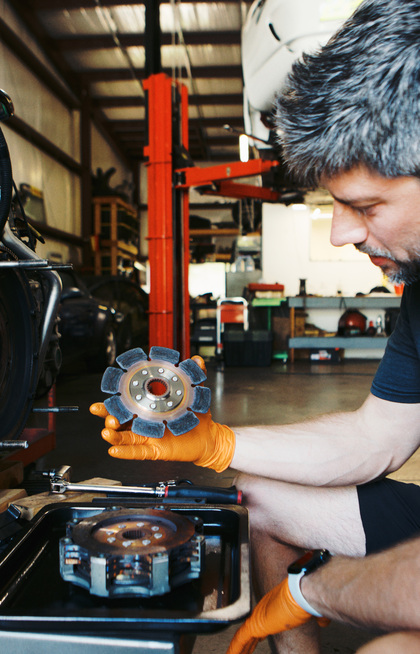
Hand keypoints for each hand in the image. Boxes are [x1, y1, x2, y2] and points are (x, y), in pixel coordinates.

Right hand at [90, 356, 234, 472]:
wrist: (209, 436)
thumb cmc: (196, 416)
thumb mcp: (194, 394)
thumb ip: (194, 375)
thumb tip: (196, 359)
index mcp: (148, 409)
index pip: (125, 405)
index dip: (110, 404)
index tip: (98, 403)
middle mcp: (144, 423)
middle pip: (120, 421)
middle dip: (109, 418)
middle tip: (107, 416)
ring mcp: (148, 436)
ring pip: (125, 437)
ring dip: (114, 436)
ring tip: (107, 432)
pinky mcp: (155, 449)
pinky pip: (138, 452)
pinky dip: (125, 452)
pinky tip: (114, 451)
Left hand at [226, 579, 322, 653]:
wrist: (302, 592)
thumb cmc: (307, 598)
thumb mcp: (312, 610)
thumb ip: (315, 617)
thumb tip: (322, 621)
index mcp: (276, 606)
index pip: (264, 621)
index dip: (259, 633)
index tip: (257, 640)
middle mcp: (264, 609)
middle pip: (252, 630)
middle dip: (248, 643)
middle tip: (243, 651)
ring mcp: (258, 617)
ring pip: (244, 637)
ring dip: (239, 648)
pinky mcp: (255, 625)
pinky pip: (240, 640)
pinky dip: (234, 649)